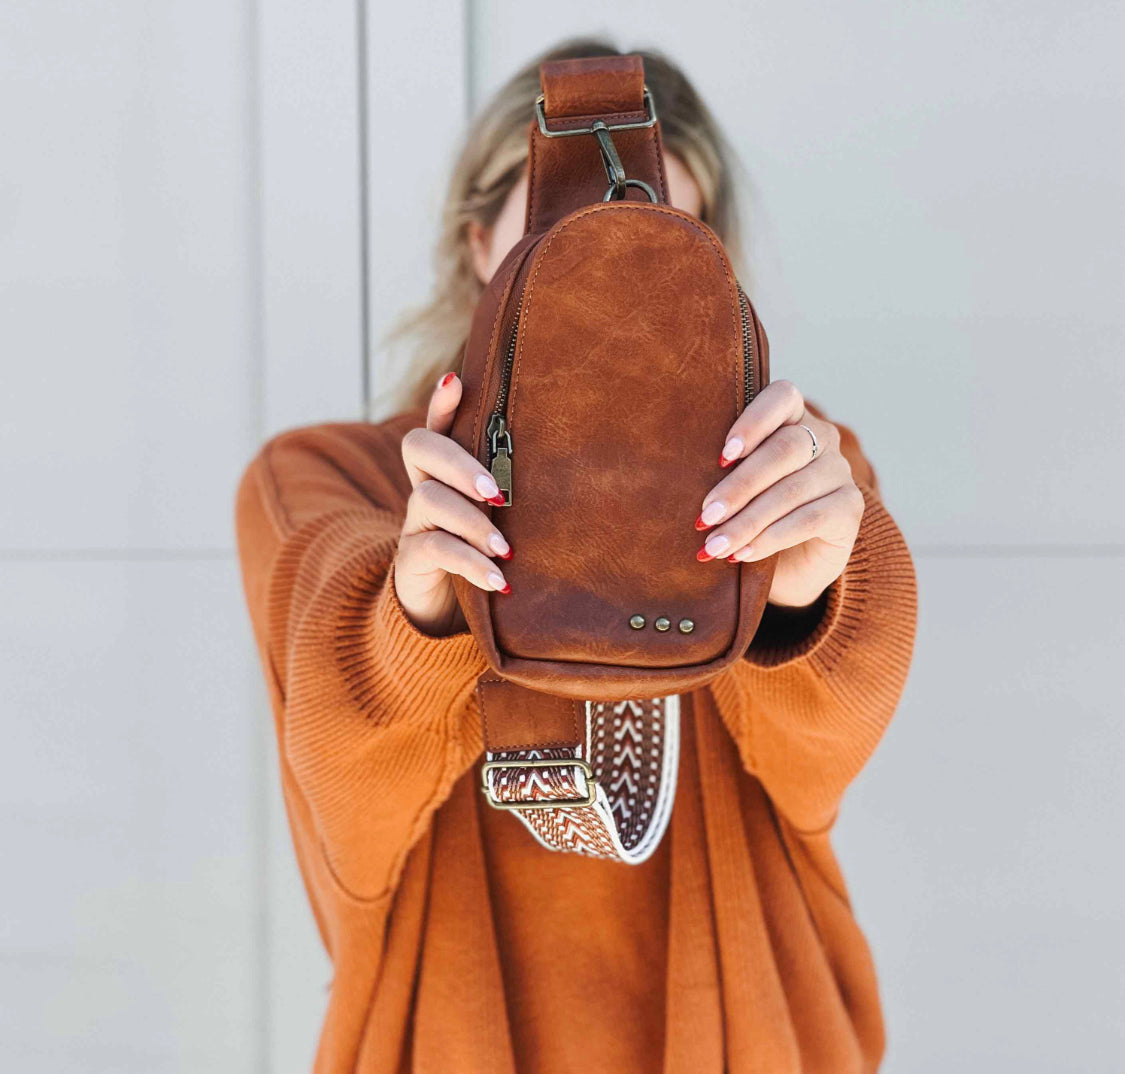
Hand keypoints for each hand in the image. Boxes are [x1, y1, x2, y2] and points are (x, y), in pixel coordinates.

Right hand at [395, 373, 512, 635]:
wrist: (447, 611)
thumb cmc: (488, 552)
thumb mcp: (507, 519)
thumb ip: (522, 490)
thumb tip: (578, 468)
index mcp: (448, 470)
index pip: (438, 424)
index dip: (442, 403)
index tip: (456, 381)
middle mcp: (426, 486)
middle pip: (421, 448)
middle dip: (459, 462)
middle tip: (496, 491)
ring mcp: (416, 521)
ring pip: (428, 499)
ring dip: (472, 522)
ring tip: (503, 548)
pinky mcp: (412, 558)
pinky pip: (433, 549)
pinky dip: (470, 564)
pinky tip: (499, 581)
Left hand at [694, 381, 864, 607]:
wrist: (790, 566)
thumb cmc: (751, 516)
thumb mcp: (734, 490)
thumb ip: (722, 472)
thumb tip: (679, 480)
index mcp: (792, 418)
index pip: (782, 398)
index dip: (753, 422)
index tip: (722, 456)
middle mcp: (822, 438)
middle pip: (784, 450)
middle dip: (739, 486)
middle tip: (706, 516)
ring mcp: (840, 472)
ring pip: (792, 489)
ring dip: (748, 520)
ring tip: (716, 543)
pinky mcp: (851, 509)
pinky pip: (810, 518)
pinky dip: (772, 537)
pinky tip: (744, 553)